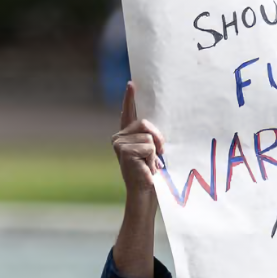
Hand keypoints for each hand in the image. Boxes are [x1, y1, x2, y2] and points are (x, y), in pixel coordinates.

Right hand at [112, 82, 165, 196]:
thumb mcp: (153, 152)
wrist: (144, 194)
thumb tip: (156, 130)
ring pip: (149, 137)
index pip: (128, 113)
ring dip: (155, 153)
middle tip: (157, 156)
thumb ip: (151, 138)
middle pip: (146, 123)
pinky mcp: (124, 150)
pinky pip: (149, 146)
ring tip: (149, 165)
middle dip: (157, 139)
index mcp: (127, 136)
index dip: (129, 98)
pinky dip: (152, 159)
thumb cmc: (150, 174)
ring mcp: (119, 143)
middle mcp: (119, 137)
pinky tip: (146, 168)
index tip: (132, 84)